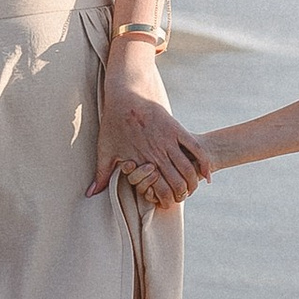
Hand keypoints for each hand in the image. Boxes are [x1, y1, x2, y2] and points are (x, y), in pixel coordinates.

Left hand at [90, 67, 212, 210]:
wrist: (126, 95)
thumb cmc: (112, 124)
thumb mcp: (105, 151)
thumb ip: (101, 175)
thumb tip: (91, 195)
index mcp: (141, 162)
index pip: (160, 190)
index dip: (166, 201)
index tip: (167, 203)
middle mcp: (157, 154)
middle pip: (177, 183)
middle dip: (181, 194)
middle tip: (181, 197)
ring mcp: (169, 141)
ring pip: (188, 169)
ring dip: (192, 182)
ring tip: (192, 188)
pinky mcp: (177, 129)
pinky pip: (196, 149)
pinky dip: (204, 163)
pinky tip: (206, 174)